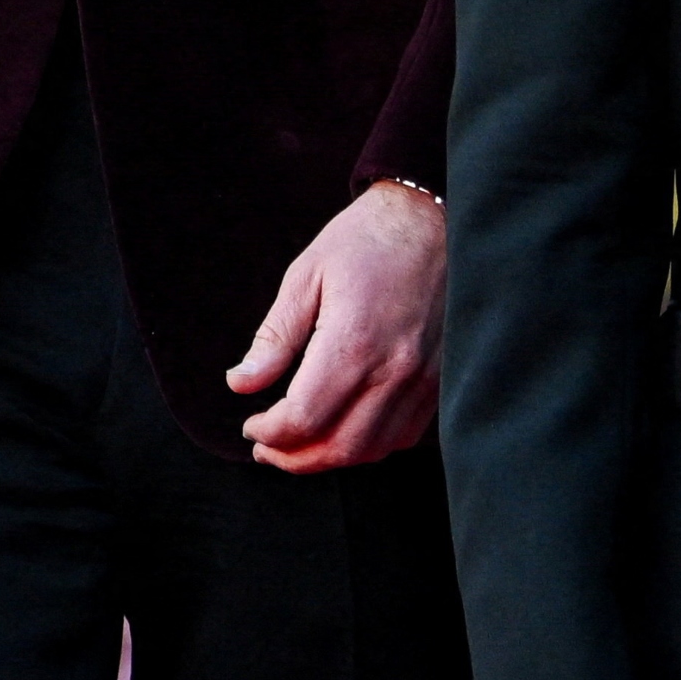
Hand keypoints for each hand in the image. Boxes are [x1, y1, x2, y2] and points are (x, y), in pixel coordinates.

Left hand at [229, 179, 446, 472]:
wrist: (432, 221)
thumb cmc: (364, 242)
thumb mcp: (305, 276)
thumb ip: (274, 337)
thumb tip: (240, 385)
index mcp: (354, 342)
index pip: (305, 418)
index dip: (270, 433)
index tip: (250, 426)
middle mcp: (394, 370)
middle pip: (339, 447)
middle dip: (294, 458)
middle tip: (265, 448)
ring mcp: (423, 381)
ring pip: (372, 449)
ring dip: (329, 458)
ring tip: (297, 446)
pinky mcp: (439, 382)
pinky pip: (403, 436)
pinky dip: (367, 446)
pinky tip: (343, 430)